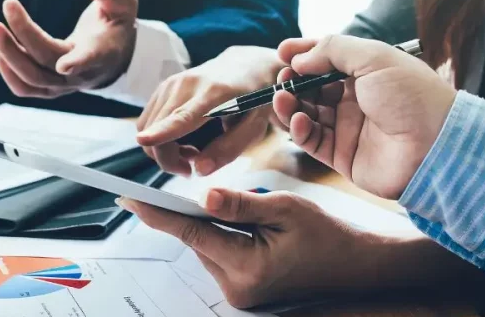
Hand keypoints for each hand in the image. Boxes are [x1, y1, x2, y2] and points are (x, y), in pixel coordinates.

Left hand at [0, 0, 137, 98]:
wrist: (115, 56)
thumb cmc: (116, 22)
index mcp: (104, 50)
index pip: (91, 58)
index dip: (78, 63)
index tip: (64, 66)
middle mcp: (83, 73)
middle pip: (49, 61)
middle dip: (26, 34)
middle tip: (9, 5)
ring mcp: (65, 85)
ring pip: (33, 78)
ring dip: (10, 55)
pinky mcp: (50, 88)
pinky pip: (24, 89)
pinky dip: (8, 72)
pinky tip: (1, 48)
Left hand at [119, 189, 391, 307]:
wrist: (356, 266)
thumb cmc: (328, 236)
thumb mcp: (285, 209)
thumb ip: (239, 204)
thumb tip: (202, 196)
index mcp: (246, 267)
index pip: (190, 232)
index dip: (156, 213)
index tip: (128, 198)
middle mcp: (237, 288)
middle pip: (198, 238)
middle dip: (199, 212)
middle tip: (215, 191)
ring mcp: (239, 294)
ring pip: (208, 245)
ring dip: (216, 224)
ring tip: (254, 215)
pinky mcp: (243, 291)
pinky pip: (221, 255)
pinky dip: (225, 236)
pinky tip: (249, 227)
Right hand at [135, 46, 283, 175]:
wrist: (246, 66)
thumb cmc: (254, 101)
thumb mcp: (254, 128)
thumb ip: (228, 150)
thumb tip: (199, 171)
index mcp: (215, 94)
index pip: (183, 116)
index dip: (163, 131)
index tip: (143, 140)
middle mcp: (188, 84)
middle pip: (159, 130)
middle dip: (168, 160)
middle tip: (192, 168)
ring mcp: (172, 83)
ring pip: (148, 128)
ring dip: (164, 149)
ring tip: (192, 151)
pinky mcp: (163, 87)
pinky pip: (148, 122)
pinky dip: (159, 138)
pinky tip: (182, 139)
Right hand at [273, 35, 455, 198]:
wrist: (436, 145)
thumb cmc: (412, 95)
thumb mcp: (374, 57)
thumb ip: (333, 50)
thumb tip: (299, 58)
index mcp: (366, 72)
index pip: (326, 59)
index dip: (303, 54)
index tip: (282, 52)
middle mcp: (355, 99)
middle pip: (312, 87)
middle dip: (293, 81)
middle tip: (282, 78)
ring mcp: (348, 128)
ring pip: (307, 114)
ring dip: (290, 105)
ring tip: (281, 99)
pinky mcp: (342, 155)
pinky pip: (312, 141)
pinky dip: (299, 130)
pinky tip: (297, 121)